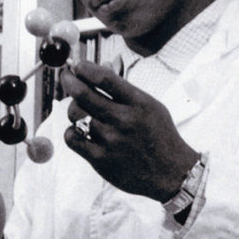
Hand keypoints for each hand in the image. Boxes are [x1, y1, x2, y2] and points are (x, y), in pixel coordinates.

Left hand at [60, 61, 199, 202]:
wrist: (172, 173)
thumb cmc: (160, 135)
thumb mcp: (150, 106)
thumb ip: (124, 88)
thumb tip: (101, 65)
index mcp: (138, 103)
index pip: (104, 78)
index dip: (84, 68)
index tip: (76, 65)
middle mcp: (123, 119)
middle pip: (83, 93)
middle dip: (68, 80)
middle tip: (66, 77)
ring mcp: (111, 140)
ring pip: (75, 114)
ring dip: (73, 108)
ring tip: (81, 110)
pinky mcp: (100, 160)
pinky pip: (72, 138)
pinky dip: (71, 131)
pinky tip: (80, 131)